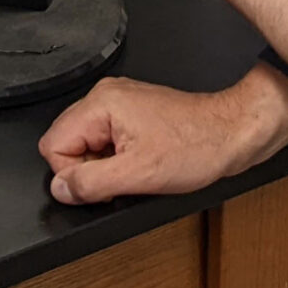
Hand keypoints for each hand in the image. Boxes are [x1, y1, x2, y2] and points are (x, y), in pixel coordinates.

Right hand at [39, 64, 287, 204]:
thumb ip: (91, 183)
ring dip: (107, 166)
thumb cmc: (198, 146)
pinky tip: (144, 162)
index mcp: (101, 104)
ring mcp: (120, 104)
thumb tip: (60, 189)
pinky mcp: (133, 114)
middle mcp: (106, 97)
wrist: (234, 133)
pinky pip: (107, 142)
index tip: (105, 182)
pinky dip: (120, 160)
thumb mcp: (138, 175)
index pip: (53, 146)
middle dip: (91, 170)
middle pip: (68, 144)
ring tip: (139, 168)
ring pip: (88, 146)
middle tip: (125, 176)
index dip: (74, 174)